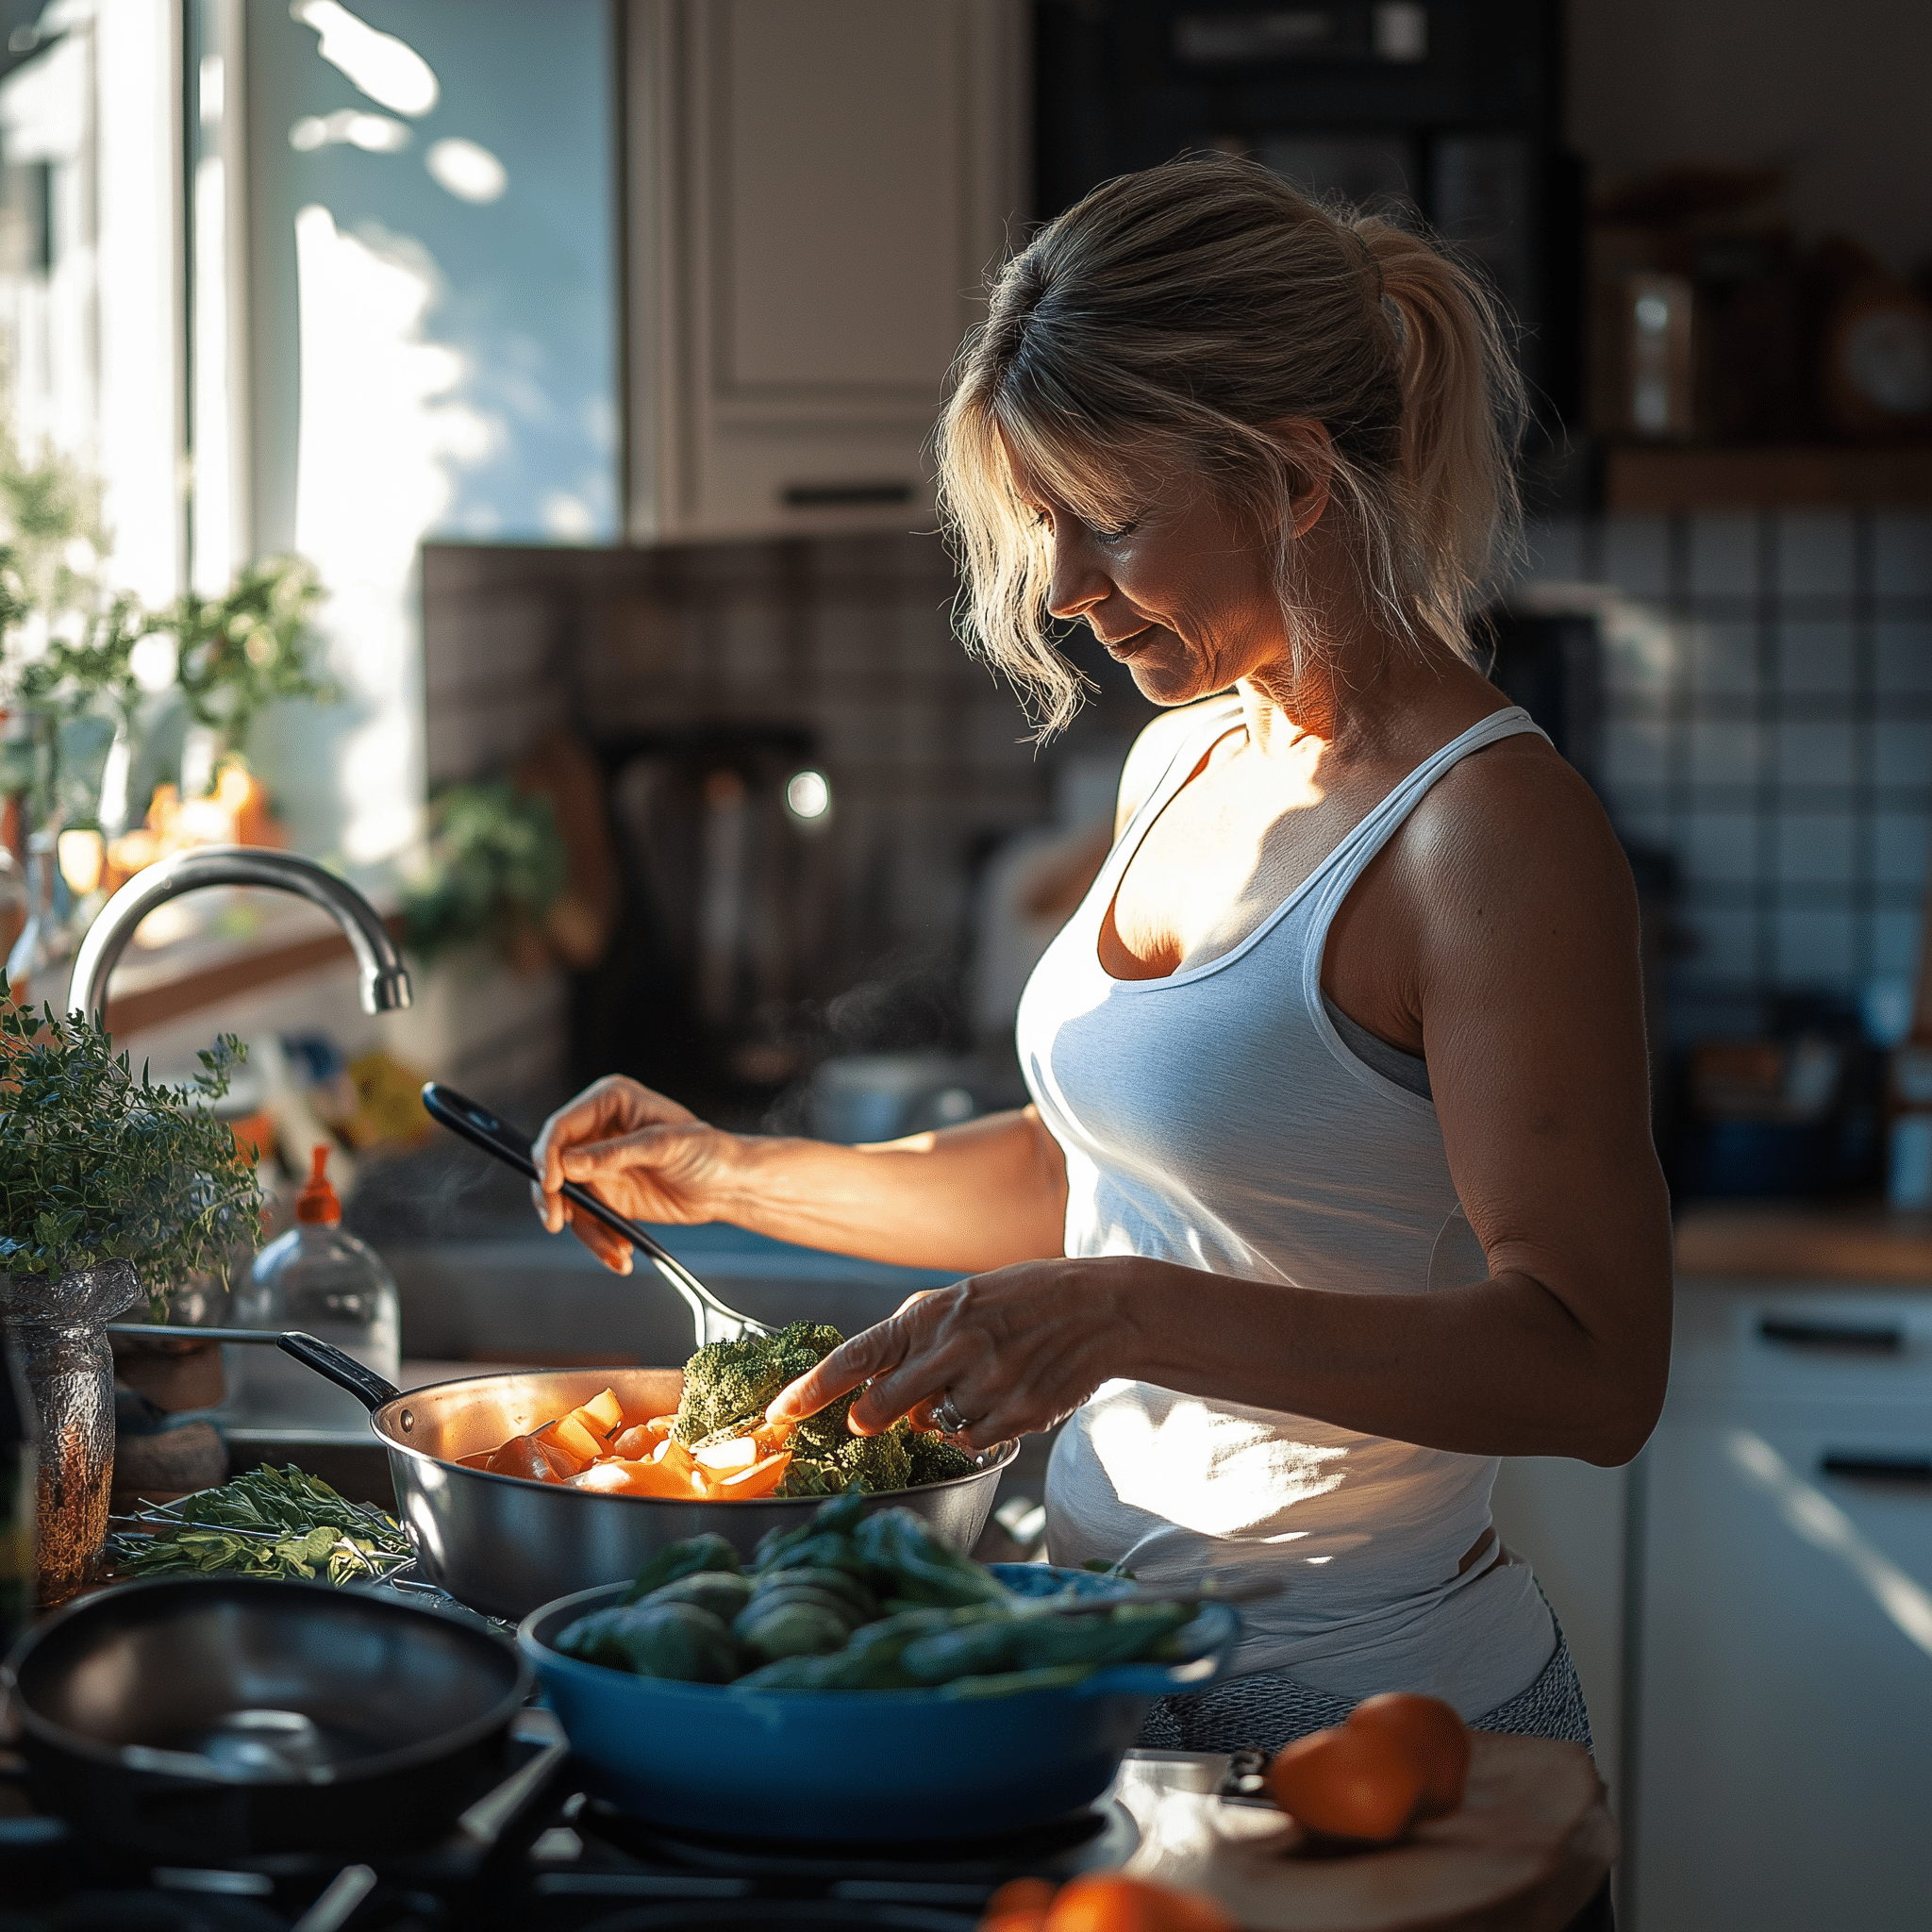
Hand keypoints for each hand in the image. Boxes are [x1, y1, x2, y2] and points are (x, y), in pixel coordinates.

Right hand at [531, 1075, 738, 1273]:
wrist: (731, 1185)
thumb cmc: (709, 1152)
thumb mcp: (665, 1146)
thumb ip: (616, 1153)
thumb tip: (569, 1162)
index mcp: (610, 1102)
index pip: (562, 1126)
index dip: (549, 1155)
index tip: (552, 1184)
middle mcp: (598, 1131)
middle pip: (553, 1165)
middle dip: (553, 1197)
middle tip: (559, 1223)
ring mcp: (600, 1166)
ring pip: (569, 1200)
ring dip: (584, 1229)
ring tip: (614, 1252)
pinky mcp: (609, 1196)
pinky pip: (590, 1220)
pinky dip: (600, 1239)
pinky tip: (620, 1253)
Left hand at [765, 1258, 1127, 1450]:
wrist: (1102, 1308)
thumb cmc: (1025, 1299)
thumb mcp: (963, 1296)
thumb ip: (914, 1334)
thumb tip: (874, 1383)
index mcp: (933, 1314)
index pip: (856, 1357)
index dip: (811, 1390)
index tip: (777, 1415)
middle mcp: (954, 1347)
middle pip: (880, 1407)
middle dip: (872, 1418)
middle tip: (874, 1418)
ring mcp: (986, 1385)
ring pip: (931, 1428)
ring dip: (942, 1416)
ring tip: (980, 1380)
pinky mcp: (1017, 1416)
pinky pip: (971, 1442)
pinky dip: (976, 1430)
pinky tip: (1003, 1396)